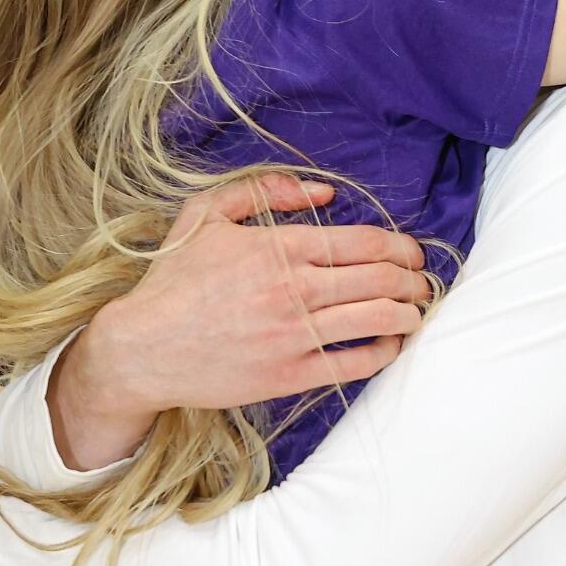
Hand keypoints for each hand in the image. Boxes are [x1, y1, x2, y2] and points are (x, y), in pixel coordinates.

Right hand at [48, 174, 432, 469]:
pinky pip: (355, 364)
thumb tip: (324, 193)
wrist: (143, 348)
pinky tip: (390, 344)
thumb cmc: (175, 279)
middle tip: (422, 283)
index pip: (366, 243)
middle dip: (414, 280)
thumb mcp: (208, 215)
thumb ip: (265, 190)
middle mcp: (295, 289)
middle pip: (381, 279)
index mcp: (280, 247)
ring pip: (377, 320)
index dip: (402, 248)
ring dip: (409, 314)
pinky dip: (384, 352)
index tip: (412, 254)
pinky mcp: (290, 375)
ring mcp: (295, 335)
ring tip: (415, 311)